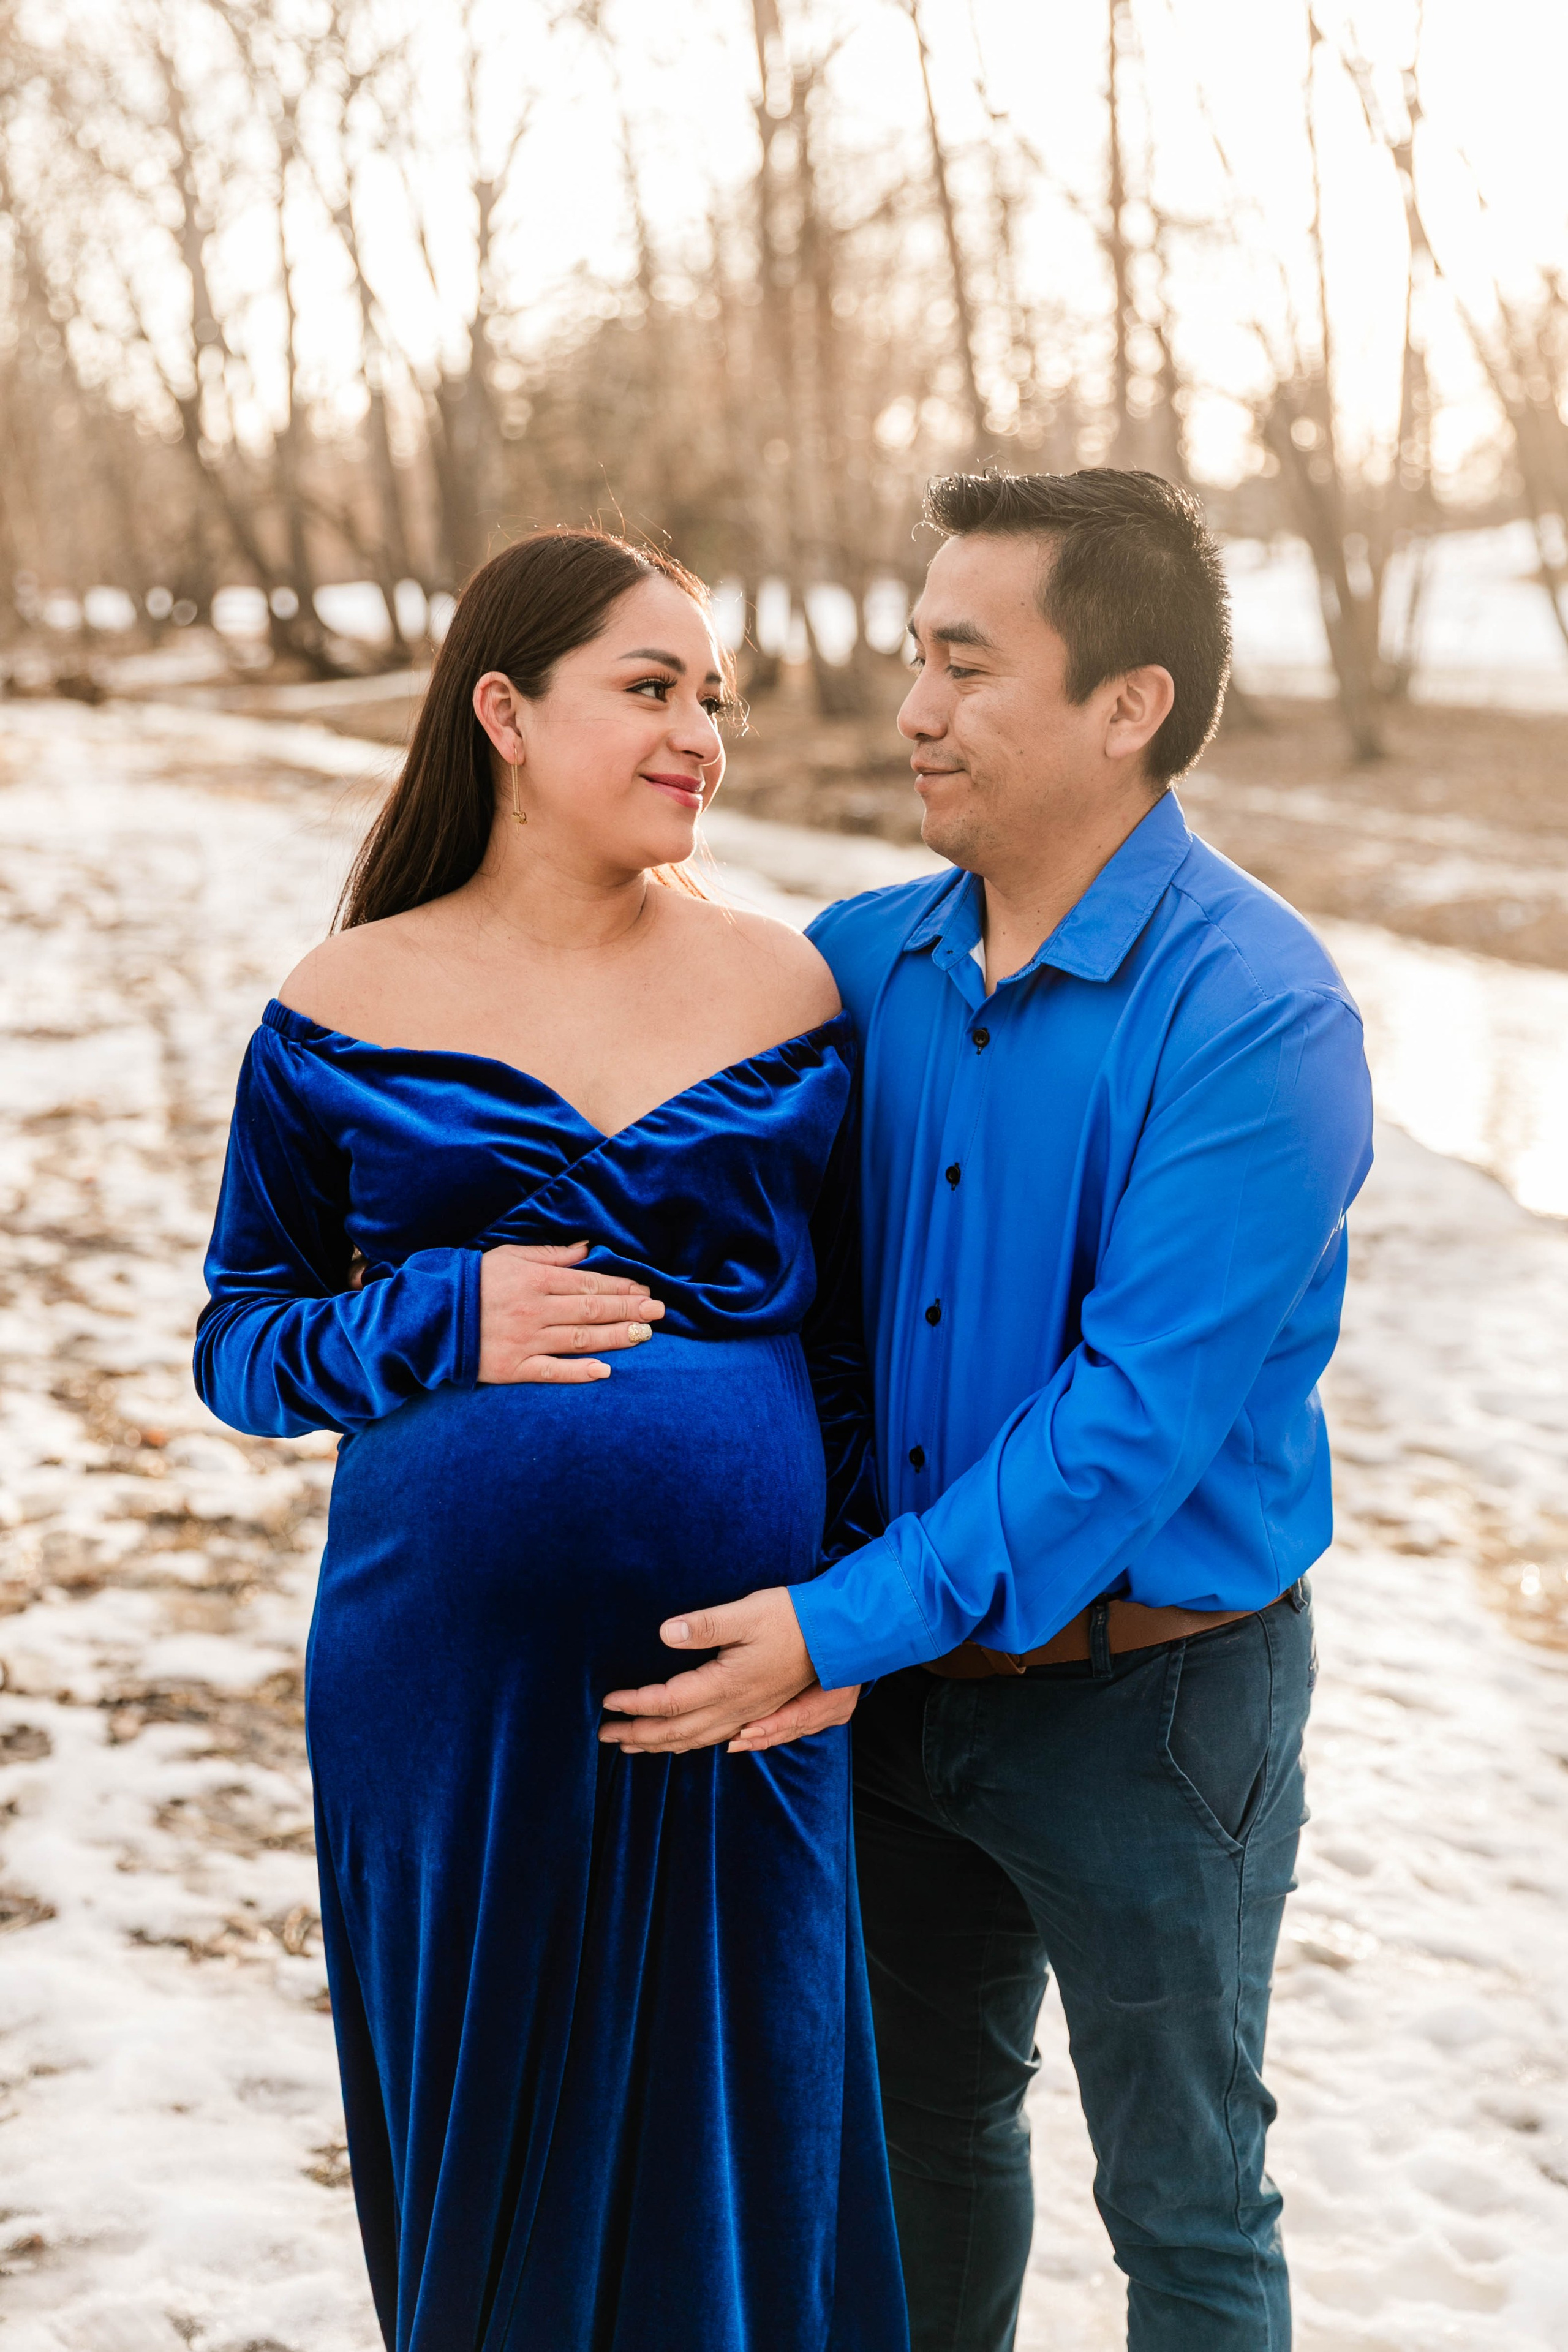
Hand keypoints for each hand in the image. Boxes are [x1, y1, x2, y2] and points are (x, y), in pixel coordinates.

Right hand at [478, 1241, 663, 1384]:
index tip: (645, 1289)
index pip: (589, 1283)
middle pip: (592, 1310)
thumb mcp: (510, 1256)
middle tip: (658, 1312)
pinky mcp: (512, 1368)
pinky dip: (578, 1373)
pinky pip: (551, 1372)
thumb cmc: (471, 1281)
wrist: (428, 1316)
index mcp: (535, 1281)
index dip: (620, 1286)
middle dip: (629, 1309)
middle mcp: (535, 1311)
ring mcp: (525, 1341)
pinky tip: (605, 1372)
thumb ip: (551, 1254)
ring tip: (644, 1334)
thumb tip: (588, 1250)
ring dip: (616, 1337)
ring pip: (580, 1340)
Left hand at [599, 1587, 855, 1754]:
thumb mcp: (747, 1613)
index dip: (634, 1704)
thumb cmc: (790, 1618)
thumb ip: (705, 1625)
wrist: (834, 1635)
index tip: (606, 1703)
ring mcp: (747, 1712)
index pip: (668, 1702)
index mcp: (725, 1684)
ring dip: (660, 1745)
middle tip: (604, 1735)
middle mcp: (734, 1706)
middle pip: (676, 1732)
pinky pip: (715, 1736)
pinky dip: (690, 1744)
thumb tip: (665, 1633)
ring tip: (632, 1745)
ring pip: (695, 1739)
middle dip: (638, 1734)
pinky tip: (682, 1743)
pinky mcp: (757, 1709)